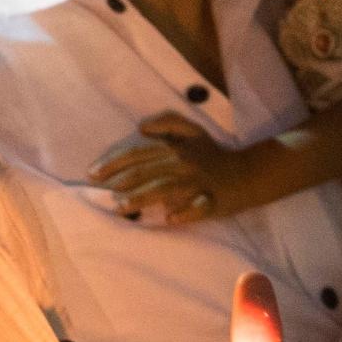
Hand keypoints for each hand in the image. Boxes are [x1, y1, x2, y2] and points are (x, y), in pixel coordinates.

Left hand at [90, 113, 235, 224]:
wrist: (248, 173)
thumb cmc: (212, 154)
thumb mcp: (193, 130)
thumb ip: (167, 122)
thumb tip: (141, 127)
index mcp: (176, 148)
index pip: (139, 154)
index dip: (114, 162)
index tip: (93, 172)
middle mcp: (184, 164)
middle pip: (148, 172)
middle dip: (123, 183)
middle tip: (104, 195)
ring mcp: (198, 183)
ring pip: (167, 190)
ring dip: (143, 198)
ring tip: (122, 208)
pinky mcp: (212, 202)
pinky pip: (198, 208)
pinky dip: (186, 213)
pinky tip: (171, 219)